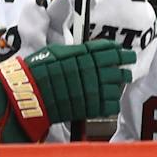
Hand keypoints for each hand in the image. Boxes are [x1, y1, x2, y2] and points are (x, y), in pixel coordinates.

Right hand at [0, 40, 133, 141]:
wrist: (28, 95)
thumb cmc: (37, 71)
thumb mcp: (56, 52)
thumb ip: (76, 52)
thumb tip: (87, 50)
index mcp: (84, 54)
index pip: (109, 50)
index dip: (120, 51)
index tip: (125, 53)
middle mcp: (92, 70)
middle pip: (118, 68)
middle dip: (125, 68)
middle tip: (127, 69)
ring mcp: (92, 89)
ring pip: (117, 87)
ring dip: (119, 86)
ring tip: (118, 85)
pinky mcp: (91, 107)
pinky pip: (111, 105)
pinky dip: (112, 103)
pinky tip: (109, 101)